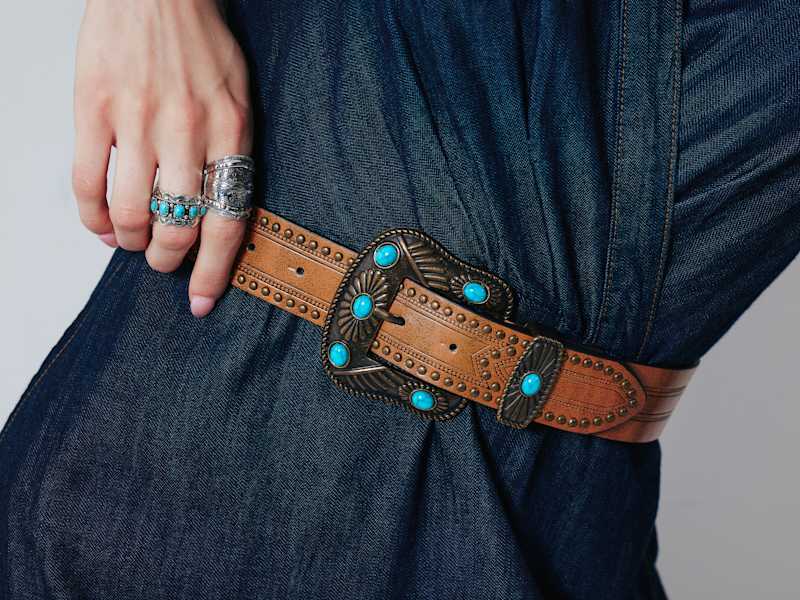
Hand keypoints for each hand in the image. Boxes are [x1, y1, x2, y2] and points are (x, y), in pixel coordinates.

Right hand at [72, 0, 251, 316]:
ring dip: (130, 242)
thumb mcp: (238, 97)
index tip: (202, 300)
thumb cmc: (200, 43)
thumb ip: (231, 153)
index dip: (213, 270)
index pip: (226, 220)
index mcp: (231, 131)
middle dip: (168, 259)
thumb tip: (215, 211)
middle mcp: (187, 130)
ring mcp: (137, 120)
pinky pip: (87, 182)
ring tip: (132, 243)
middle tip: (163, 261)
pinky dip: (90, 217)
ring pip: (129, 212)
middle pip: (176, 225)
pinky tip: (99, 225)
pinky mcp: (93, 108)